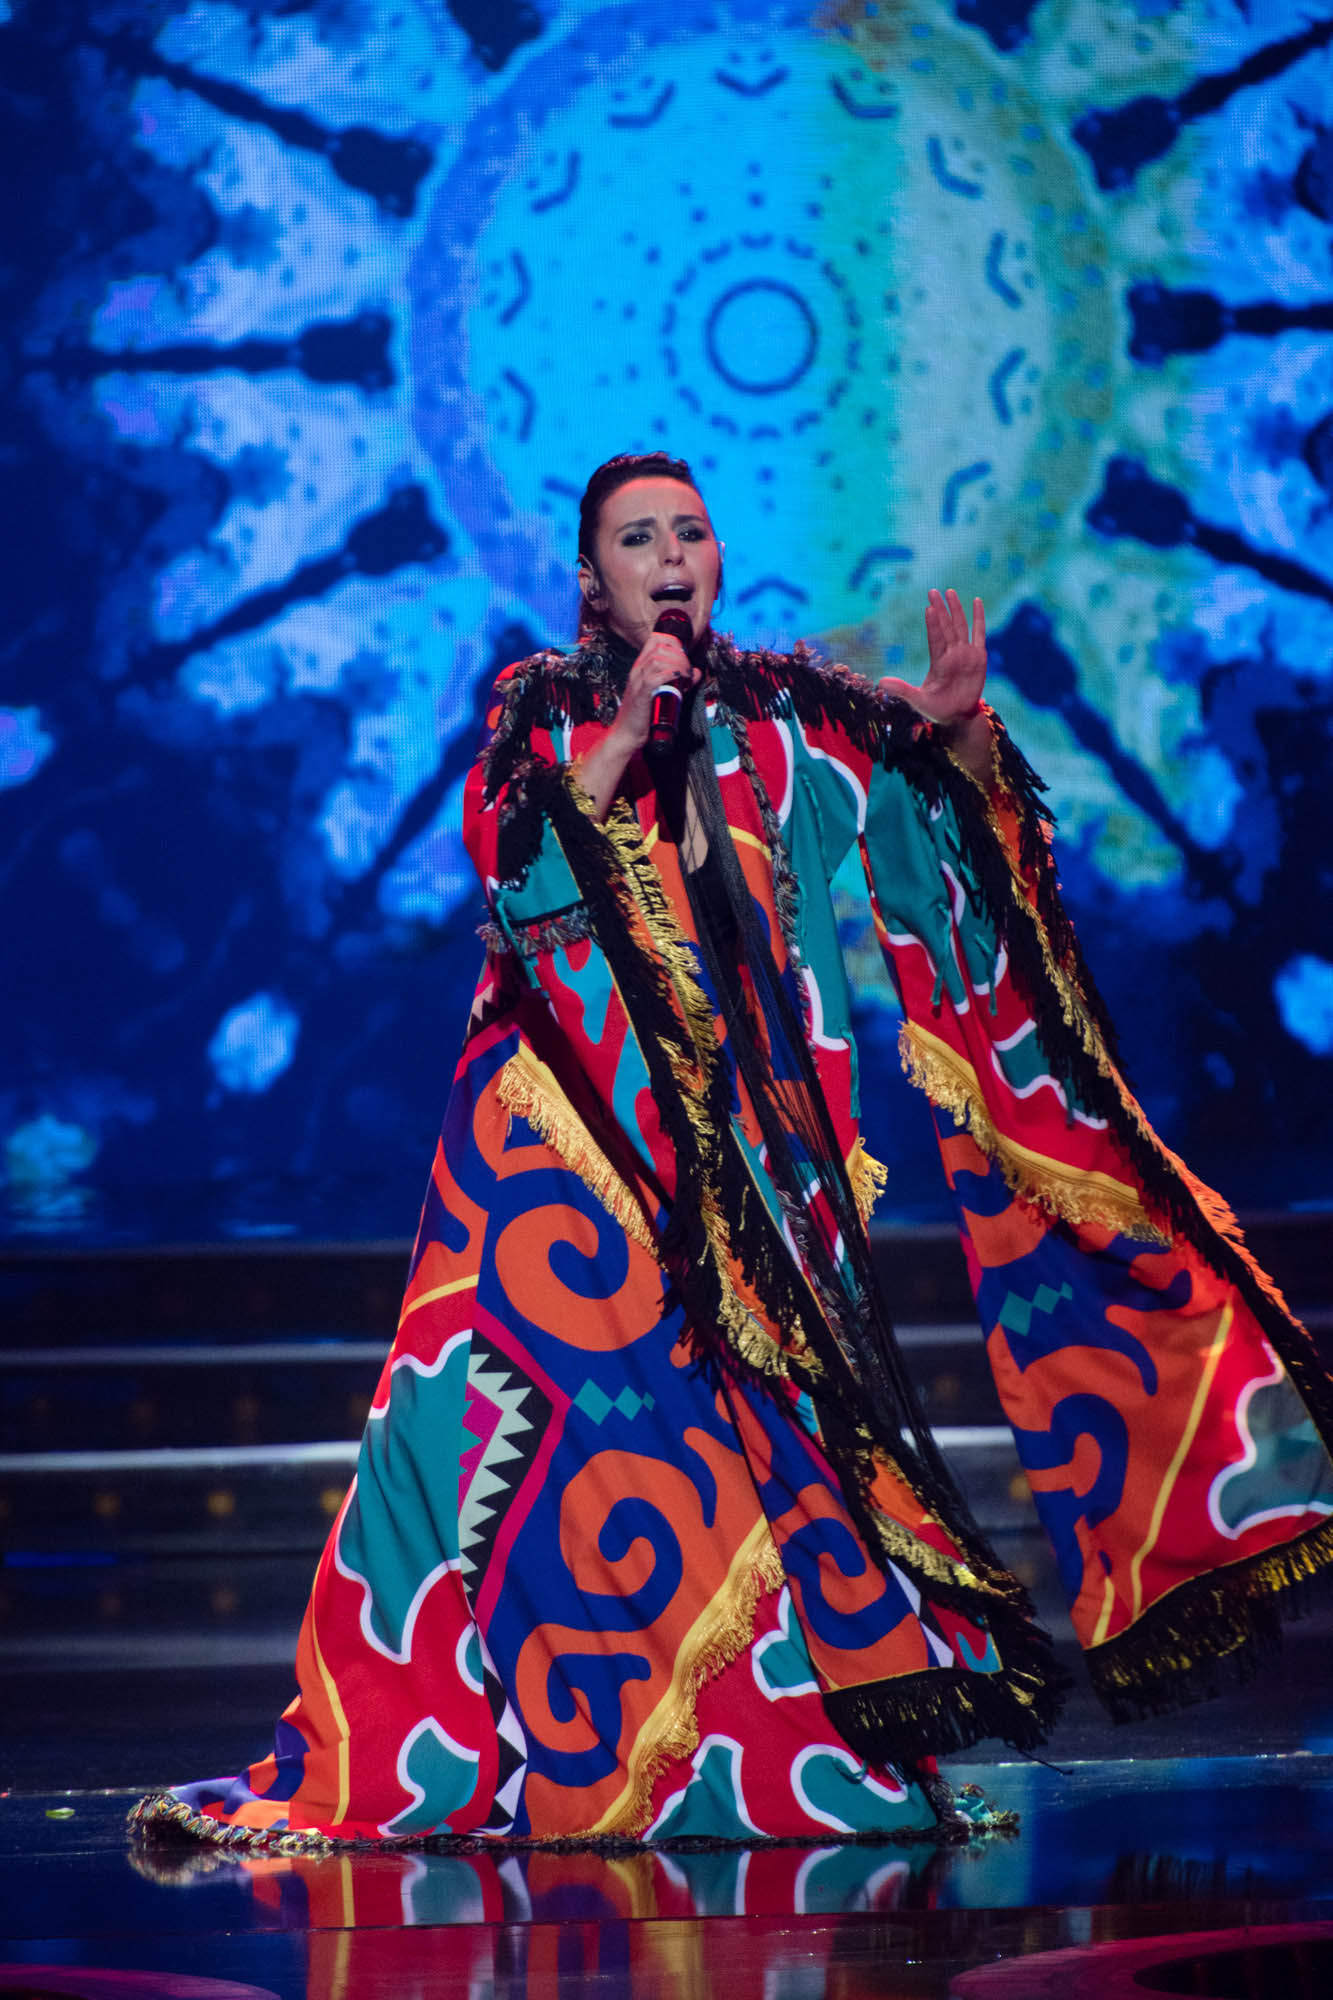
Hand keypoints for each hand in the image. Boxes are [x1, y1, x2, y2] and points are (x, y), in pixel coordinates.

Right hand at [607, 631, 699, 754]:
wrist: (626, 734)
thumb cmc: (643, 715)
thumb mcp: (661, 692)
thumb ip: (678, 681)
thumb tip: (696, 672)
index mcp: (640, 667)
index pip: (655, 640)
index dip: (673, 641)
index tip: (685, 654)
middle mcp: (637, 671)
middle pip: (659, 647)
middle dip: (679, 655)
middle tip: (688, 669)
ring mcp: (637, 682)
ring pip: (658, 660)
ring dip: (677, 665)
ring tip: (686, 676)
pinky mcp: (641, 695)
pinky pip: (654, 678)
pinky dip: (669, 675)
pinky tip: (679, 678)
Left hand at [879, 589, 986, 726]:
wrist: (958, 717)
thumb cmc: (936, 709)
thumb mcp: (917, 700)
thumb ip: (901, 690)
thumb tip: (880, 682)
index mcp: (938, 662)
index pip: (935, 638)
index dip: (933, 624)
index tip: (929, 608)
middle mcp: (951, 654)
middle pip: (946, 627)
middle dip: (941, 609)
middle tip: (933, 591)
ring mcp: (965, 654)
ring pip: (960, 626)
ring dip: (956, 609)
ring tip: (950, 592)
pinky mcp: (979, 657)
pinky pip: (980, 634)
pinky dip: (978, 618)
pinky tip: (976, 602)